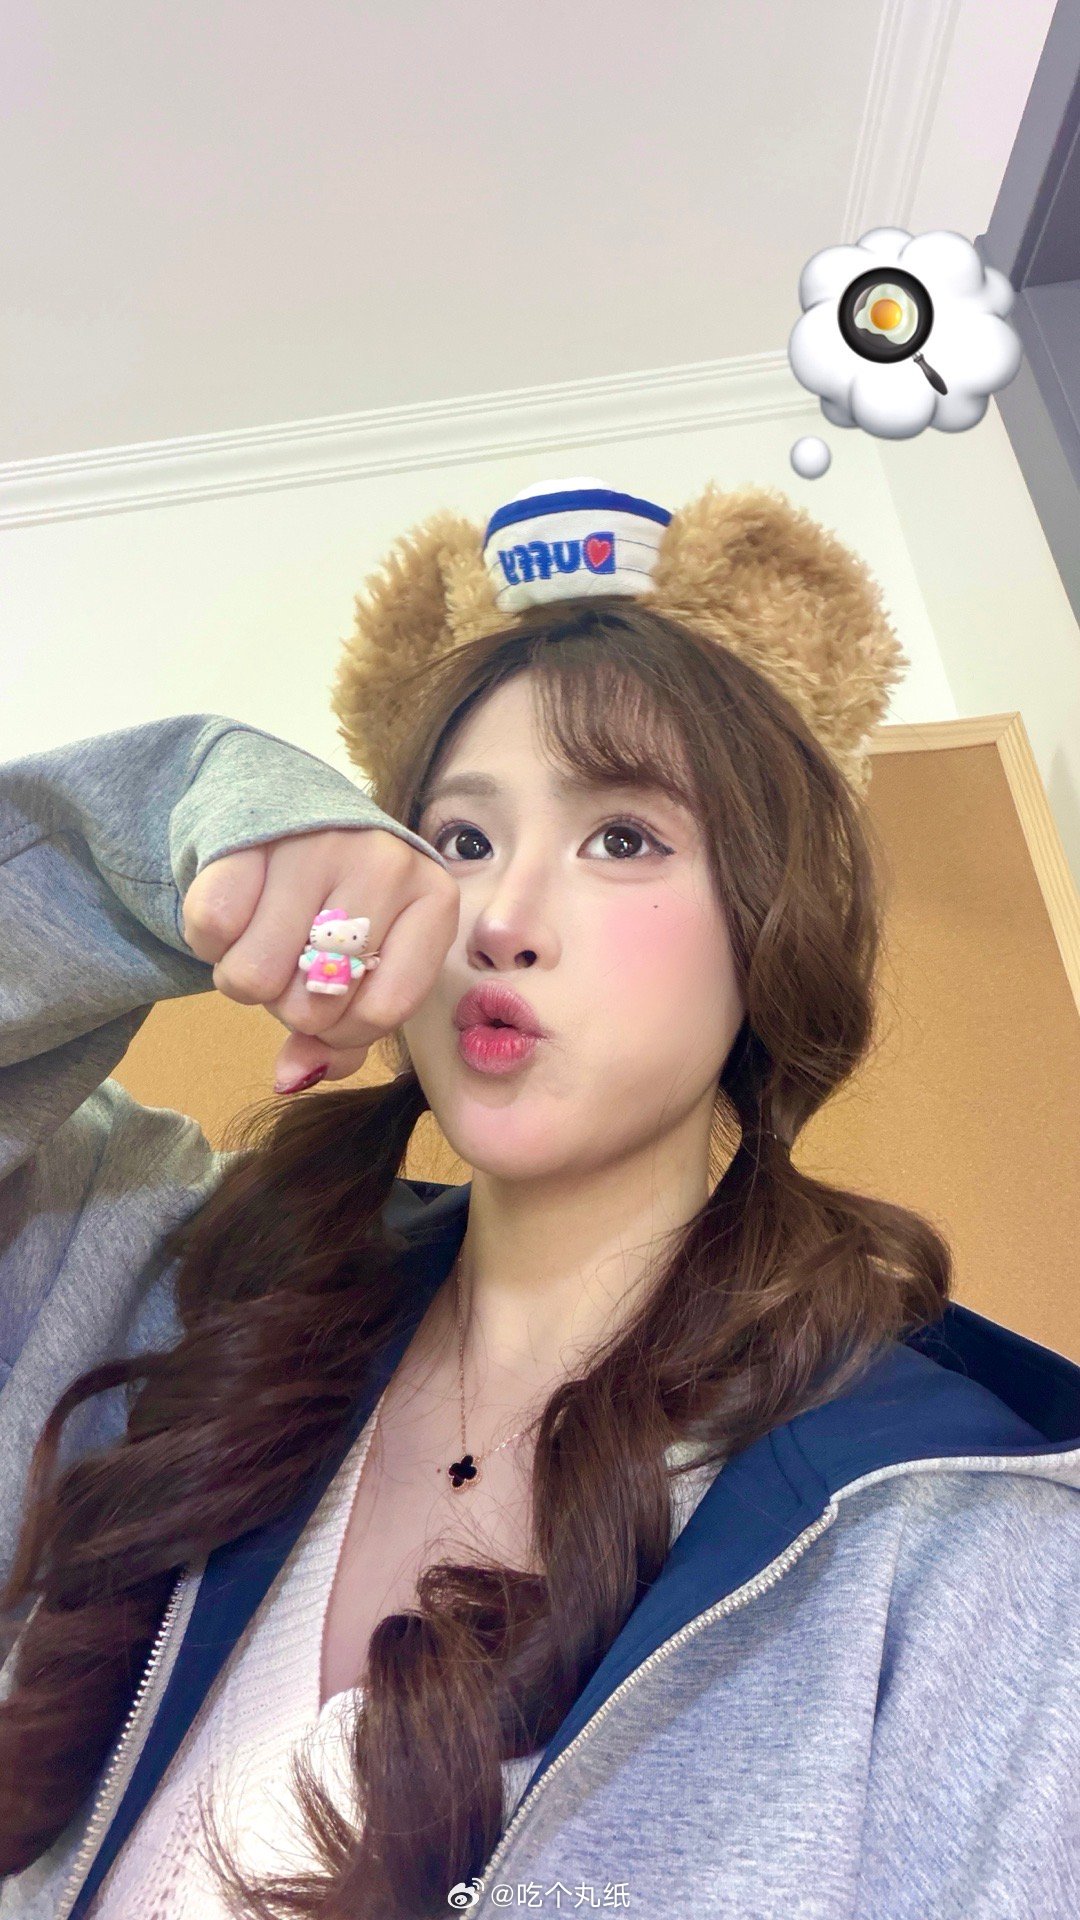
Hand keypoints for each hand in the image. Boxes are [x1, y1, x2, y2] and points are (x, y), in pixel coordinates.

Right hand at [180, 827, 458, 1087]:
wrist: (284, 812)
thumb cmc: (335, 908)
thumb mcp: (365, 969)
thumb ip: (341, 1039)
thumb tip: (292, 1077)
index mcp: (433, 901)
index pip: (383, 1012)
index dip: (343, 1030)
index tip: (333, 1004)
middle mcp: (386, 864)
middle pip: (315, 1002)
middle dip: (289, 1003)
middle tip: (292, 960)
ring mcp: (317, 844)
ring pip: (254, 976)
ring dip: (244, 976)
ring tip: (263, 936)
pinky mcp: (249, 836)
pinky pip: (211, 930)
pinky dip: (210, 941)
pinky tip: (237, 910)